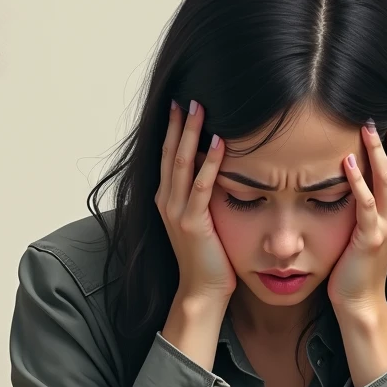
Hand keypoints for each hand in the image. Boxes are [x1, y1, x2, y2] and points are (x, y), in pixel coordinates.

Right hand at [156, 99, 236, 302]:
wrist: (201, 292)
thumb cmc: (207, 258)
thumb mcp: (200, 220)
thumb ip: (202, 195)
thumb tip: (218, 169)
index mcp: (166, 199)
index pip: (169, 156)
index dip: (173, 129)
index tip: (180, 104)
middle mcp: (166, 202)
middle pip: (171, 153)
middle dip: (178, 123)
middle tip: (187, 95)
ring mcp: (176, 212)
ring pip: (182, 163)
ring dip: (190, 134)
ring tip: (198, 108)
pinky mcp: (192, 223)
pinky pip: (200, 187)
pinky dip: (210, 163)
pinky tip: (219, 143)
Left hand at [327, 113, 386, 311]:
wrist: (361, 301)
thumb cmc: (358, 267)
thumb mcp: (366, 230)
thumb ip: (366, 206)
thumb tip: (351, 178)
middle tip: (382, 112)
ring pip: (385, 180)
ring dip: (376, 152)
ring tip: (367, 127)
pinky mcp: (371, 238)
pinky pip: (365, 204)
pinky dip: (356, 182)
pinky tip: (346, 163)